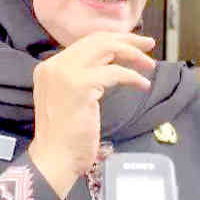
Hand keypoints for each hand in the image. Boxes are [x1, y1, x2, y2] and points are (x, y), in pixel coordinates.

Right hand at [28, 32, 155, 199]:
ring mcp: (65, 73)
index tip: (133, 43)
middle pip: (97, 41)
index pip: (86, 43)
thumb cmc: (65, 136)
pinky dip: (132, 76)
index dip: (112, 40)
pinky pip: (114, 72)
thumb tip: (112, 64)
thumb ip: (83, 78)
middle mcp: (55, 65)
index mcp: (50, 67)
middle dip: (126, 40)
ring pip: (106, 50)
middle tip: (149, 44)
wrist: (54, 159)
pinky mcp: (80, 85)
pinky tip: (143, 84)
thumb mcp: (71, 98)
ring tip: (150, 64)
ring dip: (132, 54)